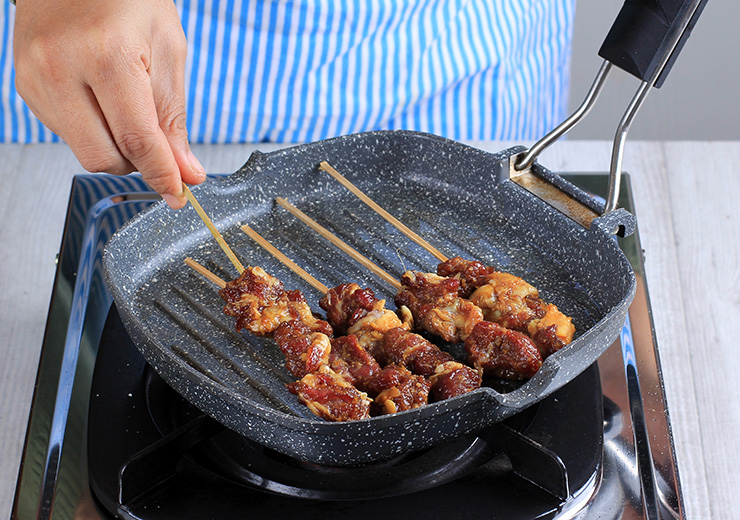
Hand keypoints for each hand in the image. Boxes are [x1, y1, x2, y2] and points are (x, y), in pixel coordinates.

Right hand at [13, 0, 204, 207]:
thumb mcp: (168, 51)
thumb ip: (174, 118)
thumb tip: (184, 172)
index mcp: (107, 56)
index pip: (137, 141)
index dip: (162, 175)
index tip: (177, 194)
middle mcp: (61, 69)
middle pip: (104, 158)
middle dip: (137, 162)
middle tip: (156, 144)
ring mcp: (35, 78)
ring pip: (83, 150)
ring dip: (114, 145)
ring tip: (125, 103)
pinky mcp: (23, 85)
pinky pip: (66, 132)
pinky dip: (92, 129)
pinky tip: (100, 97)